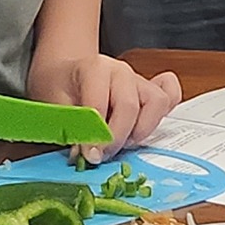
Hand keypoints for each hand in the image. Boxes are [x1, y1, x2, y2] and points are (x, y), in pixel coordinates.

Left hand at [29, 54, 181, 165]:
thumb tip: (86, 154)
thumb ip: (72, 129)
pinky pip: (170, 96)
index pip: (100, 106)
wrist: (64, 72)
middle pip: (130, 106)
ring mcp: (139, 79)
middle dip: (116, 138)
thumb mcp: (54, 106)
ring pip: (157, 103)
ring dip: (142, 129)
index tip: (89, 156)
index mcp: (95, 68)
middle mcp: (122, 71)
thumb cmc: (59, 87)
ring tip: (122, 142)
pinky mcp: (151, 89)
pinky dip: (163, 114)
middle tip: (102, 156)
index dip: (95, 136)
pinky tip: (145, 126)